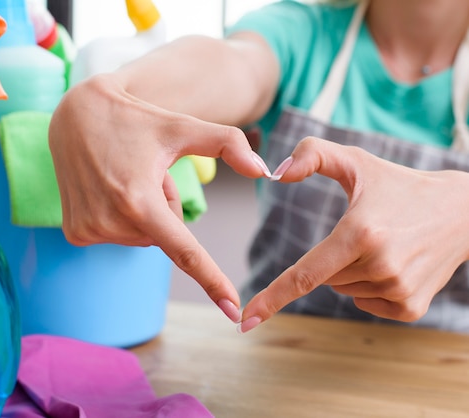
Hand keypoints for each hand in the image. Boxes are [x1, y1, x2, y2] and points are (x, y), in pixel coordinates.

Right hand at [48, 74, 270, 321]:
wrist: (76, 116)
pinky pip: (117, 237)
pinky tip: (106, 188)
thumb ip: (229, 144)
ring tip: (124, 177)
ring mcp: (88, 230)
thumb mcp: (182, 126)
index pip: (185, 252)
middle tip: (145, 172)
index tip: (233, 311)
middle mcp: (111, 221)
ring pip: (141, 237)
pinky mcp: (75, 233)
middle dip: (164, 209)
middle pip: (164, 236)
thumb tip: (264, 171)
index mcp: (140, 200)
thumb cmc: (136, 121)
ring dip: (143, 213)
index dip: (212, 281)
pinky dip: (120, 218)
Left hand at [239, 137, 468, 331]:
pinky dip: (370, 288)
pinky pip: (366, 304)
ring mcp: (398, 290)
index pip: (304, 274)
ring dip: (352, 273)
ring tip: (385, 246)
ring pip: (344, 290)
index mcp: (359, 232)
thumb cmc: (399, 185)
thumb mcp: (356, 162)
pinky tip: (393, 265)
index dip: (272, 298)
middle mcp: (380, 265)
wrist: (462, 212)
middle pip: (324, 278)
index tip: (247, 320)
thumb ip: (311, 154)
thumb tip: (274, 174)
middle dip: (333, 258)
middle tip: (367, 232)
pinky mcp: (410, 308)